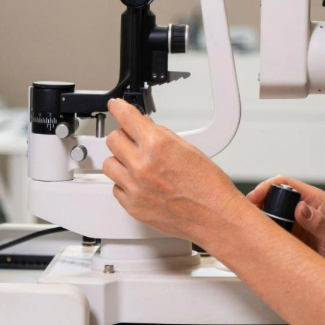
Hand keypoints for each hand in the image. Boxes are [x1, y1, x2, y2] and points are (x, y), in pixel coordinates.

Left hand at [102, 99, 249, 246]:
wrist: (215, 218)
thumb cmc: (209, 187)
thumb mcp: (188, 149)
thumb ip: (161, 135)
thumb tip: (145, 126)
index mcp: (158, 145)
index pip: (126, 117)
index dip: (118, 108)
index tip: (115, 106)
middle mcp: (142, 166)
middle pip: (113, 140)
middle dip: (123, 137)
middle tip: (133, 140)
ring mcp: (135, 188)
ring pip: (109, 164)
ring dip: (120, 160)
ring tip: (137, 164)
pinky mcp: (132, 206)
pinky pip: (116, 188)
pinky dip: (124, 183)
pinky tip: (140, 183)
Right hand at [248, 176, 324, 282]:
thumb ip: (320, 224)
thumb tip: (301, 208)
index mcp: (315, 201)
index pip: (285, 184)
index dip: (267, 187)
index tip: (255, 198)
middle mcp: (304, 209)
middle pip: (273, 197)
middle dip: (258, 204)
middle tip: (247, 217)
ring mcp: (297, 223)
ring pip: (271, 214)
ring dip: (260, 220)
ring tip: (250, 229)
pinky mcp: (292, 238)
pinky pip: (273, 232)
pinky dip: (264, 234)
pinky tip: (258, 241)